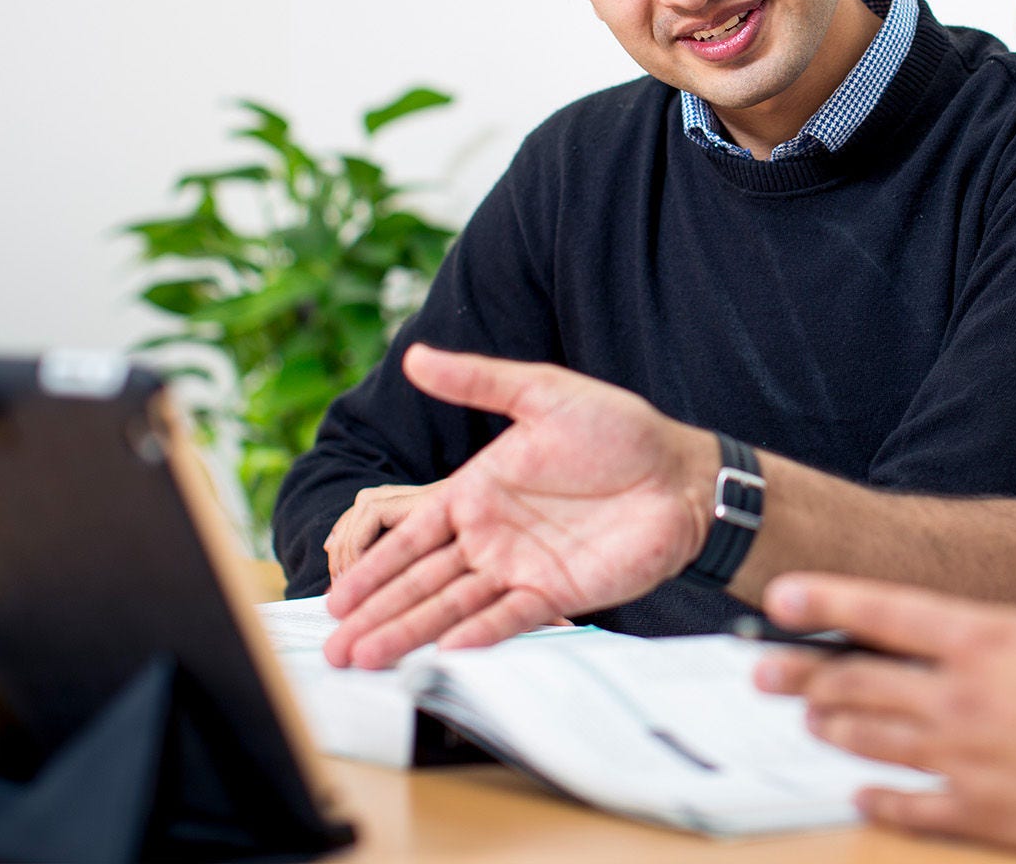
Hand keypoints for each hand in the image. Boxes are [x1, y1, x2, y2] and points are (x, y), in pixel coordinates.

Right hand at [323, 344, 718, 667]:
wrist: (681, 472)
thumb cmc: (619, 428)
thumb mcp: (543, 392)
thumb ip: (479, 381)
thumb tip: (415, 356)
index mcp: (478, 491)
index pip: (413, 535)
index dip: (375, 567)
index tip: (337, 596)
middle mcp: (491, 535)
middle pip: (422, 581)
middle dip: (376, 615)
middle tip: (334, 651)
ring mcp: (522, 567)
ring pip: (453, 607)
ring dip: (410, 633)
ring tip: (366, 660)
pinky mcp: (558, 592)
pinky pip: (509, 618)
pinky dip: (477, 636)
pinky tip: (443, 654)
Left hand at [755, 495, 1015, 857]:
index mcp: (992, 637)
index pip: (886, 611)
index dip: (827, 601)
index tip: (780, 597)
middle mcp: (967, 697)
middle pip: (861, 681)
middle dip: (803, 674)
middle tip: (759, 672)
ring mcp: (974, 760)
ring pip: (878, 741)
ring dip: (835, 728)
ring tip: (804, 719)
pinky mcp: (994, 815)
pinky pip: (920, 810)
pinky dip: (883, 800)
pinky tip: (860, 794)